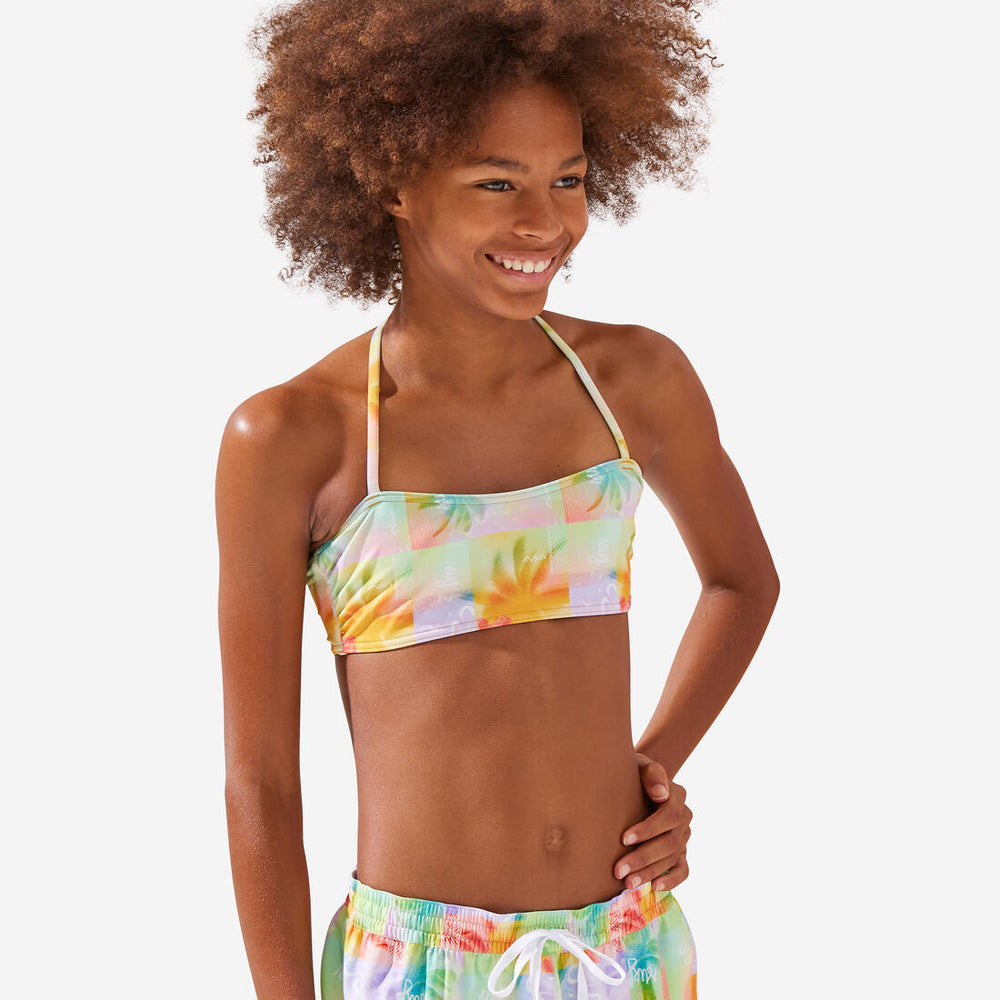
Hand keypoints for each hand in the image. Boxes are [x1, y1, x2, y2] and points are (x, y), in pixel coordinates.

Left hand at [613, 750, 690, 891]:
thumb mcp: (638, 765)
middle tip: (619, 870)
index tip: (624, 838)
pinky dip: (672, 880)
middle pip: (669, 842)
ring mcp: (684, 836)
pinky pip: (683, 869)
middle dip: (643, 857)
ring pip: (673, 858)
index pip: (668, 816)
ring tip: (628, 883)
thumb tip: (661, 794)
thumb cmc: (632, 774)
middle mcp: (684, 817)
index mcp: (677, 795)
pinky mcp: (681, 852)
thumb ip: (651, 774)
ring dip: (650, 872)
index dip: (648, 829)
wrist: (635, 784)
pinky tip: (654, 887)